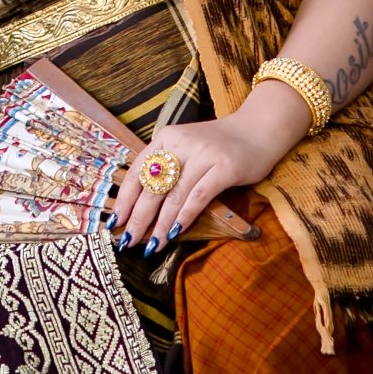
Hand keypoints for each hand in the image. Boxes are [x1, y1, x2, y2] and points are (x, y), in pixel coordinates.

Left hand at [107, 112, 280, 254]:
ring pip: (174, 195)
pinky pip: (199, 196)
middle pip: (153, 185)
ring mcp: (204, 154)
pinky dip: (185, 216)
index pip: (138, 170)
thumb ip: (166, 166)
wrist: (258, 128)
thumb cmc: (219, 144)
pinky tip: (176, 232)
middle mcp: (182, 143)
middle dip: (138, 217)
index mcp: (166, 137)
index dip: (124, 198)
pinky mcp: (225, 167)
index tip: (114, 221)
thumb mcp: (186, 147)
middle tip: (127, 240)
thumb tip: (140, 203)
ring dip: (161, 224)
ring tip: (152, 245)